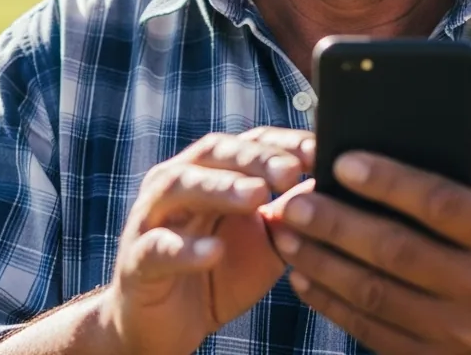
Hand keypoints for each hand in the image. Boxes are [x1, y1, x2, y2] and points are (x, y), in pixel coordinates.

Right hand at [99, 127, 313, 354]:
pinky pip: (159, 248)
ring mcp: (151, 218)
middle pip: (213, 153)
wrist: (166, 327)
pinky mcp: (137, 260)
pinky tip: (214, 252)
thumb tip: (333, 183)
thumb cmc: (218, 273)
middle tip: (289, 170)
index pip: (245, 143)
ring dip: (219, 187)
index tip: (317, 150)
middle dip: (253, 158)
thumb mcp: (265, 242)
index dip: (280, 143)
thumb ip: (290, 212)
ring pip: (180, 186)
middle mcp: (176, 183)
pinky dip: (186, 249)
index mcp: (208, 172)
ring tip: (256, 196)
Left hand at [268, 125, 470, 353]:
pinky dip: (329, 302)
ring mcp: (456, 332)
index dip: (390, 181)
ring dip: (320, 261)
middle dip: (337, 223)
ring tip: (284, 232)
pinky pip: (368, 328)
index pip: (442, 204)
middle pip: (396, 250)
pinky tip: (301, 275)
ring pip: (373, 292)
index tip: (342, 161)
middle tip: (292, 200)